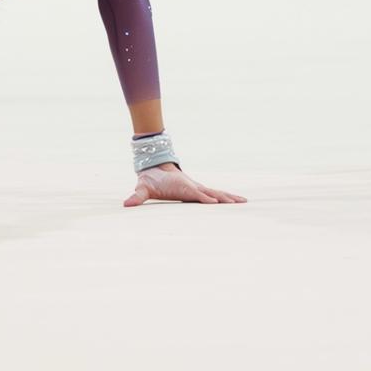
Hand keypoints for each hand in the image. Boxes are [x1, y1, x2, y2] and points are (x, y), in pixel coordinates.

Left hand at [124, 162, 246, 207]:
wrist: (154, 166)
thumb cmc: (150, 179)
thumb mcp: (143, 188)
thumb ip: (136, 196)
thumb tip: (126, 204)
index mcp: (183, 187)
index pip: (195, 193)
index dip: (204, 198)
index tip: (215, 203)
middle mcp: (192, 186)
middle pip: (212, 192)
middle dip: (224, 198)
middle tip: (240, 202)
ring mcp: (197, 188)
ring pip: (216, 193)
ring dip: (229, 197)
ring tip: (244, 202)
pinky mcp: (197, 190)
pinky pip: (213, 195)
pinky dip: (224, 198)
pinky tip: (234, 201)